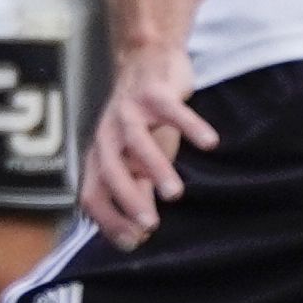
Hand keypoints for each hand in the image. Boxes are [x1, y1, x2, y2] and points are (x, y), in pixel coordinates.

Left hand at [80, 45, 216, 248]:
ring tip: (175, 193)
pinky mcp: (153, 93)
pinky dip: (191, 126)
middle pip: (110, 171)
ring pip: (137, 142)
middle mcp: (107, 136)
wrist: (145, 60)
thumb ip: (135, 191)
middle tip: (150, 224)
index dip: (108, 220)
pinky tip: (210, 143)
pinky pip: (172, 110)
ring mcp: (129, 112)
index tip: (133, 242)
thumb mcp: (136, 161)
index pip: (92, 195)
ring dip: (155, 168)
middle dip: (128, 200)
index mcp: (99, 156)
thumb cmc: (142, 122)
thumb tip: (138, 235)